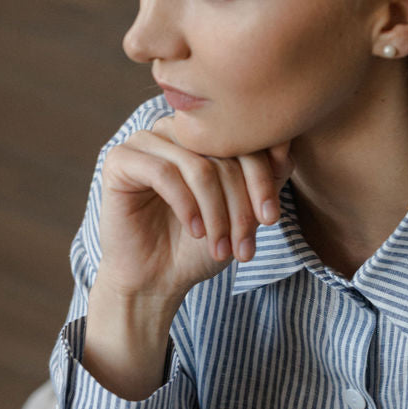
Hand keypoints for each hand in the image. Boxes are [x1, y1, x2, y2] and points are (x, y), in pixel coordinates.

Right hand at [82, 119, 292, 399]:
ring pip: (199, 166)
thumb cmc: (199, 244)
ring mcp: (146, 140)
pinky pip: (163, 173)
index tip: (271, 219)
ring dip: (217, 213)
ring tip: (220, 246)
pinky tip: (195, 231)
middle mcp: (176, 130)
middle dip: (241, 204)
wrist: (157, 279)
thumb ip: (266, 177)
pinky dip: (186, 206)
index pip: (246, 140)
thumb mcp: (243, 211)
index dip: (263, 179)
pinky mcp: (121, 160)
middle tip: (244, 244)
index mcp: (205, 134)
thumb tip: (286, 146)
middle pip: (225, 153)